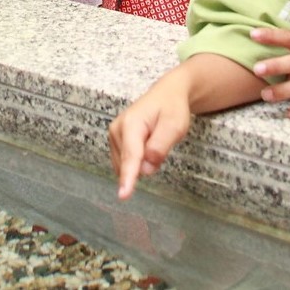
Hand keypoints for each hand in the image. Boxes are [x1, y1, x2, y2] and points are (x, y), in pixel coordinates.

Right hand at [109, 69, 193, 200]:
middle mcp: (117, 129)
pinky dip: (138, 161)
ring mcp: (114, 135)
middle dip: (147, 163)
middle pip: (129, 164)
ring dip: (142, 163)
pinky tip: (146, 145)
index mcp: (131, 124)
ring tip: (154, 140)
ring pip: (126, 166)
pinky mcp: (115, 141)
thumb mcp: (175, 125)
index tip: (123, 196)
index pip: (131, 156)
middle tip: (162, 141)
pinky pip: (126, 163)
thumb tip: (146, 169)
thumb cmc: (172, 108)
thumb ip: (160, 147)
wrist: (167, 94)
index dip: (128, 177)